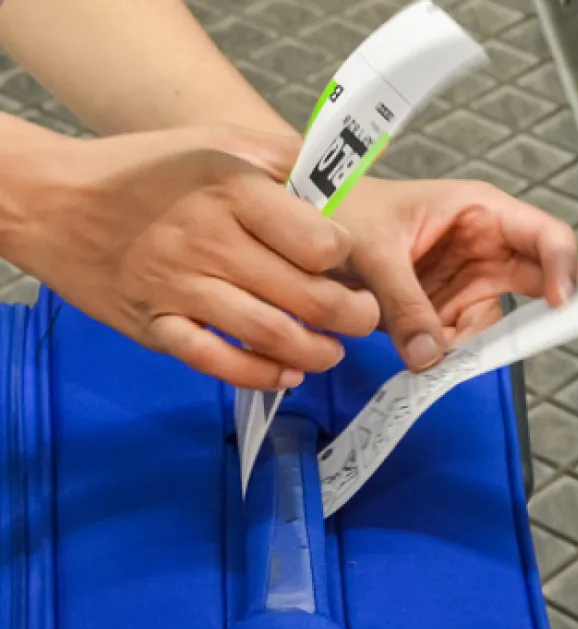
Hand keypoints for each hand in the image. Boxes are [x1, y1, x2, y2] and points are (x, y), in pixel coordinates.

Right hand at [0, 122, 379, 389]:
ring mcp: (180, 289)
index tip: (348, 262)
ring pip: (271, 335)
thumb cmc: (144, 169)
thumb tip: (337, 177)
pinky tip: (284, 374)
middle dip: (352, 317)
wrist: (52, 201)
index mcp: (232, 192)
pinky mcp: (155, 326)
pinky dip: (258, 375)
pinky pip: (216, 363)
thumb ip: (280, 158)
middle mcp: (210, 241)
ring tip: (332, 350)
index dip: (346, 258)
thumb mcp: (215, 142)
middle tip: (363, 318)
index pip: (319, 242)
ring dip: (317, 353)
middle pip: (307, 297)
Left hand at [332, 178, 577, 369]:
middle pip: (540, 280)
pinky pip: (467, 341)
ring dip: (479, 343)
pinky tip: (426, 353)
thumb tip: (430, 356)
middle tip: (542, 336)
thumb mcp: (373, 250)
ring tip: (441, 346)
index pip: (544, 235)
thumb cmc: (342, 211)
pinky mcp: (449, 311)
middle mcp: (486, 247)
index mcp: (480, 211)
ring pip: (502, 322)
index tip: (559, 302)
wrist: (305, 235)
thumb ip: (403, 302)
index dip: (563, 266)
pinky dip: (451, 355)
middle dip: (543, 311)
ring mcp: (470, 282)